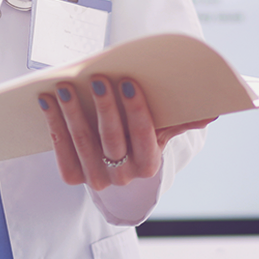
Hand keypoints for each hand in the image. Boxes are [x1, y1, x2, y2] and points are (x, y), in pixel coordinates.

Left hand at [39, 76, 215, 189]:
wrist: (111, 163)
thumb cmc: (136, 135)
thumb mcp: (159, 129)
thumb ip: (182, 120)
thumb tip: (211, 113)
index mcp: (149, 165)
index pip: (145, 135)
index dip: (136, 110)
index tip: (128, 82)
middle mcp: (123, 177)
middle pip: (112, 139)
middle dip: (105, 107)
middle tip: (97, 79)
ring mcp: (96, 179)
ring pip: (84, 143)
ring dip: (73, 113)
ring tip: (66, 87)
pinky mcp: (73, 176)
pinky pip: (61, 150)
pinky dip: (53, 124)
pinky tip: (47, 102)